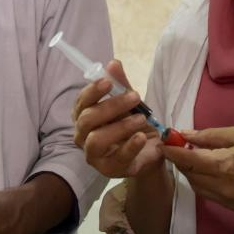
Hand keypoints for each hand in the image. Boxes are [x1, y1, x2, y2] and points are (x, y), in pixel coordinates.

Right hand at [72, 60, 163, 178]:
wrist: (152, 149)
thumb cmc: (134, 124)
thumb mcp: (130, 102)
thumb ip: (121, 84)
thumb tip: (113, 63)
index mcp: (84, 116)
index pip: (81, 103)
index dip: (92, 91)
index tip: (109, 81)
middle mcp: (83, 136)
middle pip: (87, 119)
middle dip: (111, 106)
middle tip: (135, 97)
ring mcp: (93, 155)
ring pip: (96, 139)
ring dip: (120, 127)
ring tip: (141, 119)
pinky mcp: (109, 170)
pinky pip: (117, 158)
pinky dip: (130, 146)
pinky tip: (141, 137)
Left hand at [162, 126, 233, 212]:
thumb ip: (210, 136)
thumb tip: (184, 135)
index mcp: (225, 166)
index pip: (188, 160)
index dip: (172, 151)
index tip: (162, 142)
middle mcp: (223, 187)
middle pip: (190, 174)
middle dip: (181, 160)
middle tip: (179, 145)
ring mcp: (229, 201)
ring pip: (197, 186)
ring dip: (191, 171)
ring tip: (195, 156)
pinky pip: (209, 194)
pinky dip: (204, 182)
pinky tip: (210, 170)